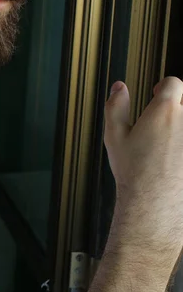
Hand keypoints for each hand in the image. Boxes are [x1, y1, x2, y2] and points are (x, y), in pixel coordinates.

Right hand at [104, 77, 182, 261]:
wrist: (154, 208)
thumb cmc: (134, 174)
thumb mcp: (114, 136)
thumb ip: (116, 105)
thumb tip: (119, 88)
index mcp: (165, 111)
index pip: (173, 83)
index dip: (163, 87)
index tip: (157, 95)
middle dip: (175, 109)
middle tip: (164, 123)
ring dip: (180, 130)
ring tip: (170, 144)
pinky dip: (182, 151)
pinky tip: (175, 160)